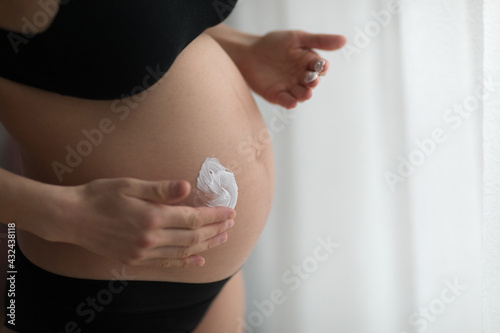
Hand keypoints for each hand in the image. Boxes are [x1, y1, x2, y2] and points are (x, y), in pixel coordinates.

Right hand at [60, 178, 235, 267]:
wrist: (71, 218)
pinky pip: (166, 262)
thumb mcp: (130, 185)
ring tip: (222, 238)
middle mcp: (150, 238)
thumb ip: (161, 189)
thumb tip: (187, 187)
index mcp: (152, 217)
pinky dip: (185, 261)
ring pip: (183, 251)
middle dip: (215, 229)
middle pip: (193, 236)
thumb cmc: (99, 196)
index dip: (214, 216)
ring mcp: (142, 252)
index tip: (229, 211)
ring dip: (205, 245)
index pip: (193, 218)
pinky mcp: (134, 259)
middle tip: (231, 223)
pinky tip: (198, 259)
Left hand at [240, 30, 345, 108]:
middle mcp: (302, 77)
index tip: (322, 65)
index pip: (320, 67)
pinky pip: (286, 101)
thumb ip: (319, 40)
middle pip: (312, 82)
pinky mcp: (277, 96)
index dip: (321, 67)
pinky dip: (290, 102)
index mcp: (309, 62)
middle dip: (313, 81)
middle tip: (312, 80)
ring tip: (307, 93)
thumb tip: (345, 40)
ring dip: (305, 94)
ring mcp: (290, 87)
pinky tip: (292, 102)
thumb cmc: (274, 44)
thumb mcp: (297, 38)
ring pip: (302, 94)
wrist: (248, 53)